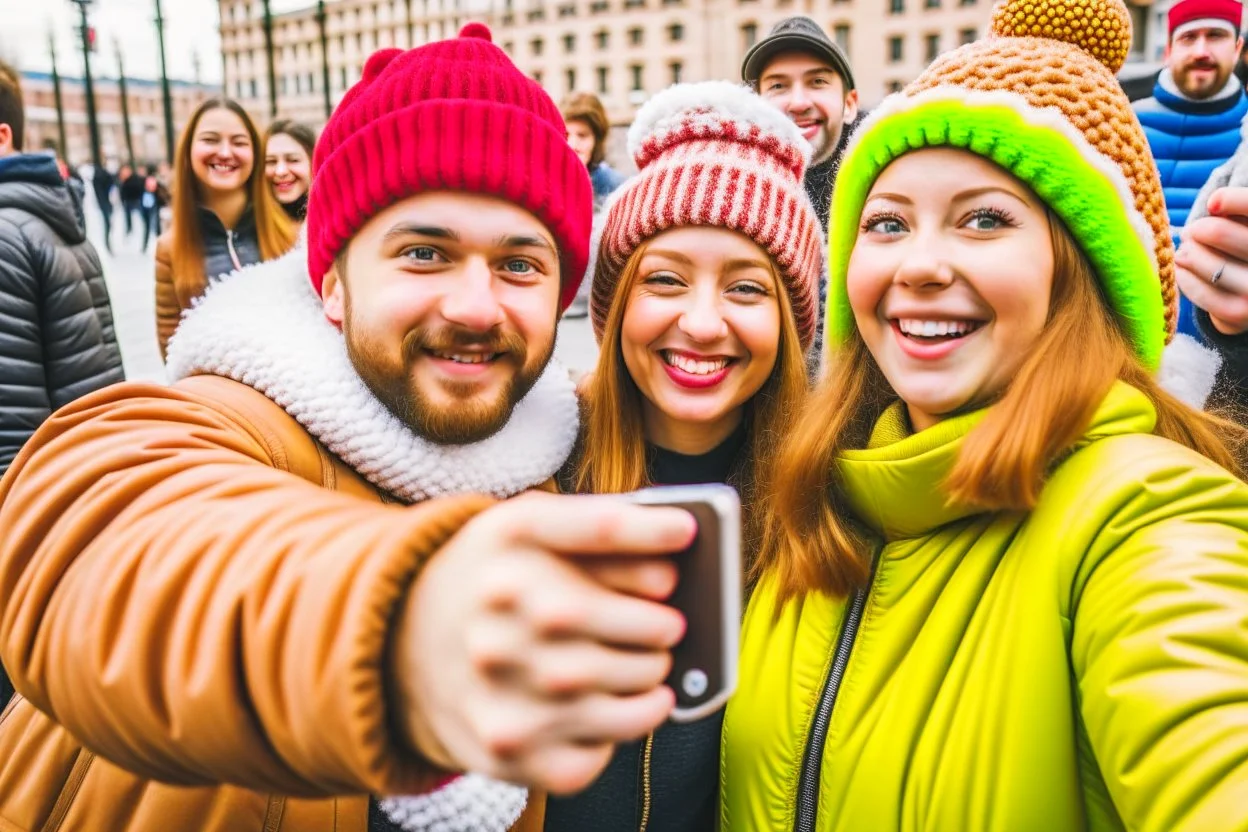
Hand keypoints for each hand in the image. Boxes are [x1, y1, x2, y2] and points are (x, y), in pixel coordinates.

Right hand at [392, 491, 694, 793]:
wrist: (399, 641)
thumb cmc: (492, 577)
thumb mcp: (527, 527)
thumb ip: (597, 526)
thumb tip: (676, 548)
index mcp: (508, 539)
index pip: (599, 527)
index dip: (654, 530)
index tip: (687, 533)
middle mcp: (496, 610)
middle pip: (621, 618)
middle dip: (660, 626)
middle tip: (671, 628)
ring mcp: (497, 683)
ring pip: (618, 691)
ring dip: (651, 681)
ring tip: (653, 669)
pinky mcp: (503, 745)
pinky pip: (592, 754)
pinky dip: (620, 734)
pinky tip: (617, 709)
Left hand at [1175, 187, 1247, 334]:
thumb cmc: (1246, 250)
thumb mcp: (1247, 228)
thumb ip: (1239, 209)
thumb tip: (1215, 203)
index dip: (1233, 201)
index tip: (1213, 203)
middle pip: (1218, 233)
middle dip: (1197, 230)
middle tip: (1191, 233)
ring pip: (1208, 263)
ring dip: (1187, 254)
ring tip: (1184, 251)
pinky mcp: (1241, 314)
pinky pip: (1202, 292)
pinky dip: (1184, 278)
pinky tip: (1181, 269)